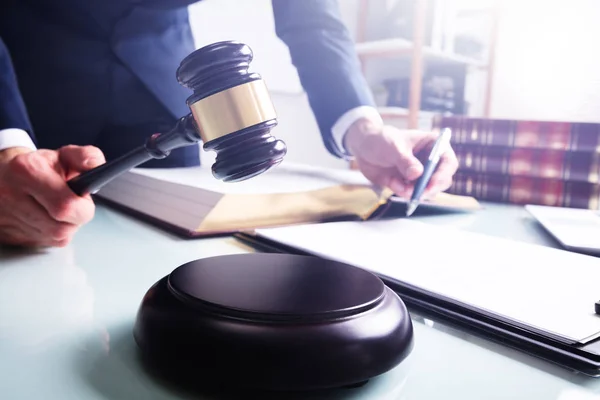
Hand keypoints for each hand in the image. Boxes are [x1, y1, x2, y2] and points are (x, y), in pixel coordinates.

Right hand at [0, 145, 104, 247]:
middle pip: (61, 228)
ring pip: (54, 238)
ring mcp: (5, 217)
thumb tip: (97, 166)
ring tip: (58, 210)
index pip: (65, 206)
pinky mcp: (6, 234)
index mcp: (28, 170)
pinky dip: (51, 234)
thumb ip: (87, 156)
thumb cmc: (40, 168)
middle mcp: (12, 195)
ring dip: (65, 227)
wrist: (5, 176)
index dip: (82, 208)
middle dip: (76, 219)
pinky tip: (46, 218)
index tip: (83, 201)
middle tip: (74, 206)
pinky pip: (44, 243)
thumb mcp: (65, 156)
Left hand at [344, 118, 458, 198]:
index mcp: (433, 145)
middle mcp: (430, 161)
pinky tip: (391, 182)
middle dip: (431, 188)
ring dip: (415, 192)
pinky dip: (402, 192)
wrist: (363, 148)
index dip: (443, 174)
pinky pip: (411, 194)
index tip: (432, 183)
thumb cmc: (381, 140)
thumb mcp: (393, 147)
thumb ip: (405, 161)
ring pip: (428, 190)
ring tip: (398, 186)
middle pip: (442, 180)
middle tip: (418, 193)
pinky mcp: (409, 184)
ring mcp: (420, 174)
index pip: (448, 161)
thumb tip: (417, 174)